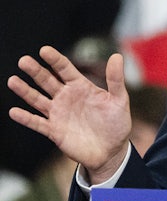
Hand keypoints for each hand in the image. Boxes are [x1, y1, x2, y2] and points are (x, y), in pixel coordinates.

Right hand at [7, 45, 131, 184]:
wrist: (111, 150)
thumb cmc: (117, 123)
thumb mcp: (119, 100)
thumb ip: (116, 79)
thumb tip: (117, 56)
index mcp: (81, 87)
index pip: (65, 69)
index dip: (55, 59)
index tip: (44, 50)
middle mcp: (66, 98)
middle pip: (47, 81)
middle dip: (36, 71)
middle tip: (23, 61)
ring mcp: (58, 114)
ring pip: (38, 100)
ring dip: (25, 91)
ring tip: (12, 81)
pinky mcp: (54, 131)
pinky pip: (37, 123)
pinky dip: (26, 118)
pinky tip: (14, 112)